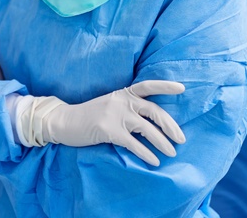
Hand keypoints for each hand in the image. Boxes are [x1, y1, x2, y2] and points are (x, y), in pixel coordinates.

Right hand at [19, 80, 185, 165]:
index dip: (165, 86)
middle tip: (181, 139)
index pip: (147, 85)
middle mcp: (121, 101)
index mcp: (123, 93)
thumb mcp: (110, 104)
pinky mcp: (108, 130)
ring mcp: (115, 115)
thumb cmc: (89, 116)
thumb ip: (128, 107)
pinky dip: (146, 153)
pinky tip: (154, 161)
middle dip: (170, 126)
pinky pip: (133, 143)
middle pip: (153, 111)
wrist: (64, 121)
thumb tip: (151, 122)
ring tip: (171, 153)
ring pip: (147, 129)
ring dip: (162, 142)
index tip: (182, 88)